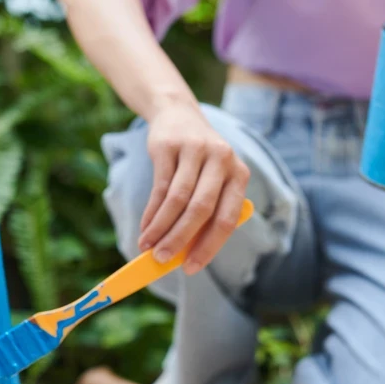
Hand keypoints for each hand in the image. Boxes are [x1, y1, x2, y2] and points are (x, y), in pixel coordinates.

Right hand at [138, 101, 250, 275]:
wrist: (179, 115)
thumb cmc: (198, 161)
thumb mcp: (212, 180)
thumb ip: (205, 213)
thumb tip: (184, 254)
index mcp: (239, 174)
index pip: (226, 219)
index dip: (208, 246)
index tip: (190, 268)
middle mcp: (222, 160)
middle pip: (201, 210)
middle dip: (180, 239)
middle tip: (162, 259)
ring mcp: (196, 150)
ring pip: (177, 200)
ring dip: (160, 228)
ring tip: (147, 246)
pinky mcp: (169, 146)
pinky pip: (159, 186)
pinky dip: (151, 212)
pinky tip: (145, 227)